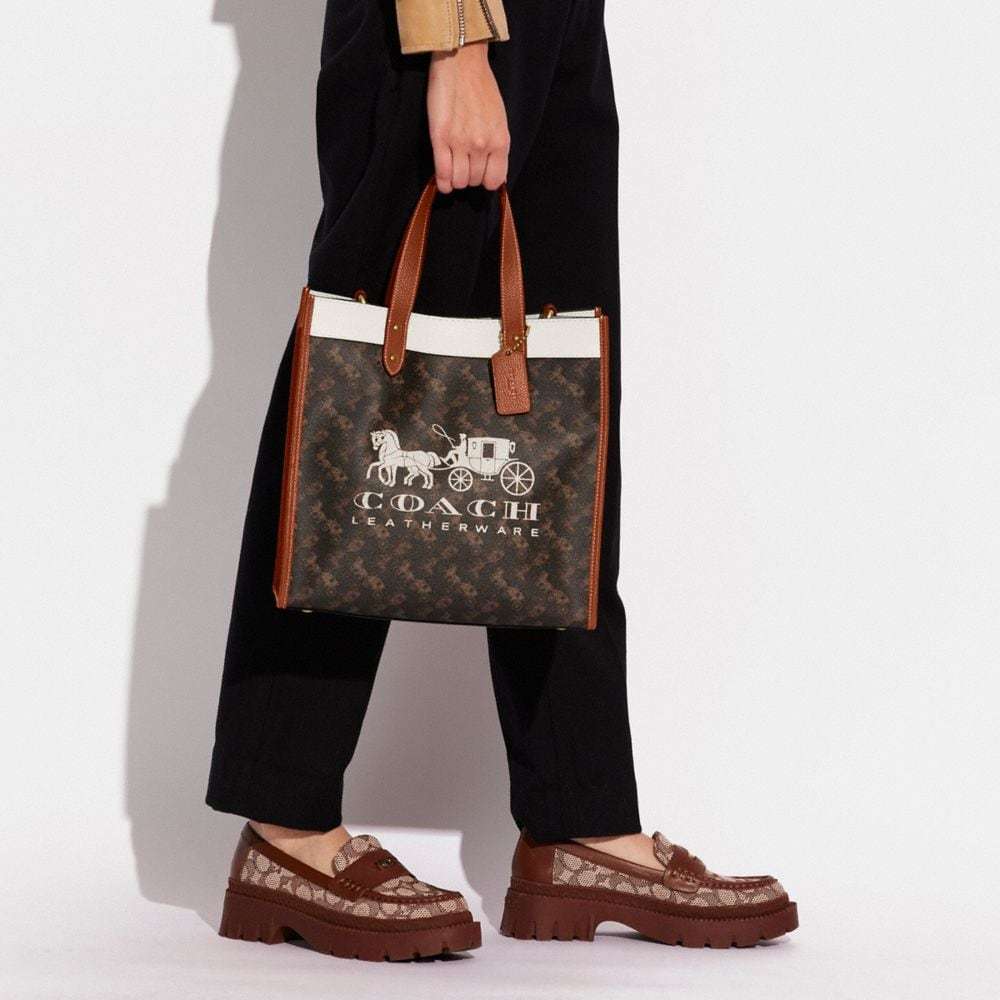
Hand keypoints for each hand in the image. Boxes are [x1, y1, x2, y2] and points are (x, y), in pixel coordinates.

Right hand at [427, 42, 509, 192]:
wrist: (462, 62)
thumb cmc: (481, 87)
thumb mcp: (499, 119)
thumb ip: (496, 145)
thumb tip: (490, 168)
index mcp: (500, 141)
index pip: (494, 181)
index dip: (485, 180)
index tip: (479, 173)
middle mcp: (482, 145)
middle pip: (474, 181)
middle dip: (468, 176)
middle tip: (463, 164)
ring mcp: (461, 143)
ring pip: (459, 181)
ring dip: (455, 178)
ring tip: (452, 167)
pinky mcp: (441, 138)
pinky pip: (443, 172)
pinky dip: (442, 182)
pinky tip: (442, 181)